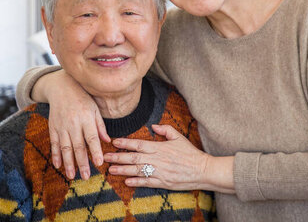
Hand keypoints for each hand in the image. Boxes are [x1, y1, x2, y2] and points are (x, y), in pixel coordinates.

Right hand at [35, 69, 110, 179]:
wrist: (62, 87)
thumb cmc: (83, 98)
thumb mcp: (95, 109)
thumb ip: (100, 126)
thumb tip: (108, 141)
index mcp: (86, 118)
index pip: (92, 138)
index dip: (95, 151)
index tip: (99, 163)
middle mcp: (73, 123)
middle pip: (78, 146)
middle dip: (82, 163)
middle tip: (86, 176)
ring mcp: (61, 126)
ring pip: (65, 147)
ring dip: (68, 163)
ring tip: (71, 176)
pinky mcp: (53, 127)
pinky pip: (54, 143)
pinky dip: (55, 155)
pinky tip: (58, 165)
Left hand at [104, 124, 234, 192]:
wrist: (201, 169)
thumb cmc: (190, 153)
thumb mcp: (179, 137)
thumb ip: (165, 130)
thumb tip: (153, 126)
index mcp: (159, 147)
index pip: (138, 144)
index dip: (125, 143)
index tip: (114, 142)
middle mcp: (157, 159)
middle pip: (133, 158)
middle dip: (118, 157)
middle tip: (106, 157)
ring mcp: (159, 171)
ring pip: (137, 171)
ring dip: (123, 170)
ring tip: (111, 170)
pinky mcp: (163, 182)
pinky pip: (146, 182)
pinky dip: (136, 182)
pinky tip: (127, 182)